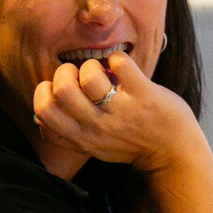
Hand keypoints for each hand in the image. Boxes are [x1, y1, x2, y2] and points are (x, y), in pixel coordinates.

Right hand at [31, 50, 200, 172]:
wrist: (173, 153)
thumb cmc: (130, 145)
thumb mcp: (93, 147)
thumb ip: (68, 134)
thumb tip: (39, 118)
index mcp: (81, 138)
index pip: (44, 113)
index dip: (44, 93)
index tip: (57, 90)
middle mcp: (98, 127)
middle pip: (62, 90)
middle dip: (65, 72)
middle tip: (79, 76)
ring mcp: (121, 111)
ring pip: (89, 76)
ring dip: (92, 66)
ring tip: (102, 72)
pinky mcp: (144, 96)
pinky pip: (121, 64)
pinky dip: (118, 59)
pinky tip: (122, 68)